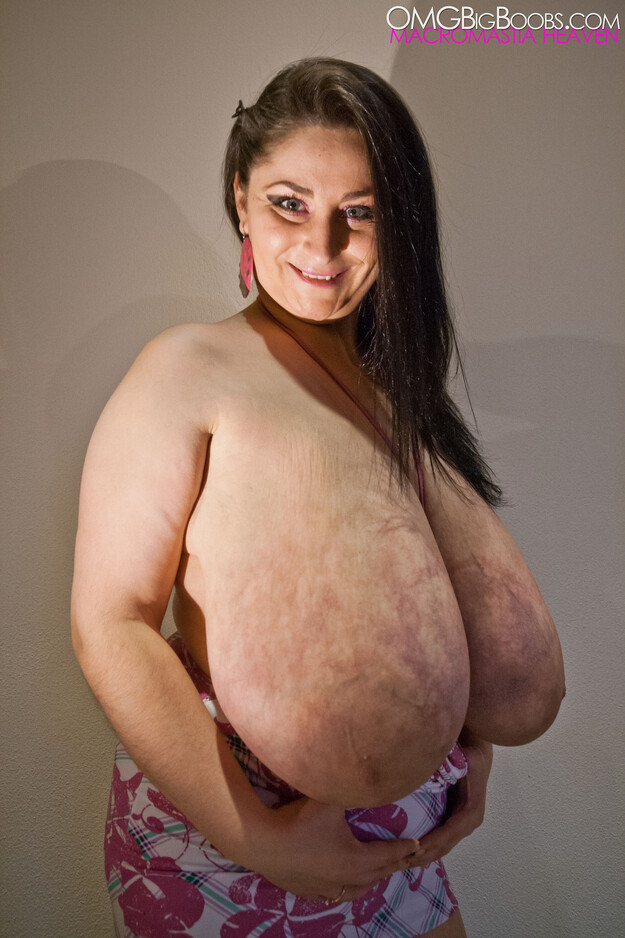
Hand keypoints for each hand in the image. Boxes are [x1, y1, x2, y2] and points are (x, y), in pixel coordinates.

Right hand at [251, 796, 419, 901]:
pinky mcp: (307, 891)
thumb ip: (351, 787)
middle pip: (377, 875)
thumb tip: (369, 776)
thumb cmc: (299, 822)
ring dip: (372, 880)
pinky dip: (348, 888)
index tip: (417, 844)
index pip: (389, 854)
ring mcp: (325, 888)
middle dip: (393, 865)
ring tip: (378, 872)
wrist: (261, 844)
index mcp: (356, 859)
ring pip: (357, 890)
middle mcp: (345, 879)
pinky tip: (342, 883)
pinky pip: (335, 894)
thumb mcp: (329, 800)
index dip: (404, 848)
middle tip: (405, 857)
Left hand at [410, 729, 492, 866]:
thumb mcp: (462, 752)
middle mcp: (470, 816)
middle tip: (402, 861)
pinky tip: (410, 850)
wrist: (477, 736)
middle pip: (448, 842)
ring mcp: (463, 816)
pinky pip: (442, 833)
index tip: (415, 847)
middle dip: (426, 853)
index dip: (435, 841)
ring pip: (445, 842)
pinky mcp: (455, 813)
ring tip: (403, 861)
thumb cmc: (468, 742)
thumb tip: (421, 770)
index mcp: (472, 804)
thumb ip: (447, 762)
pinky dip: (429, 844)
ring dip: (426, 853)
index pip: (453, 829)